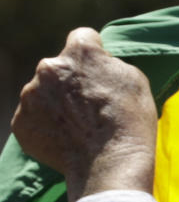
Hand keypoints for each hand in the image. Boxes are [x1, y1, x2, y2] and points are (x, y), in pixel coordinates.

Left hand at [11, 28, 156, 201]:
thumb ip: (110, 64)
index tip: (100, 71)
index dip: (94, 54)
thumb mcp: (135, 80)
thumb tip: (97, 65)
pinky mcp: (20, 122)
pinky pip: (34, 118)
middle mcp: (48, 67)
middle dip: (71, 81)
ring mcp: (30, 95)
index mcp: (79, 52)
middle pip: (59, 68)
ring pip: (43, 93)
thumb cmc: (129, 120)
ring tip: (79, 127)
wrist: (109, 164)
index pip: (83, 37)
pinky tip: (66, 139)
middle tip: (90, 106)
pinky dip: (47, 126)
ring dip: (57, 103)